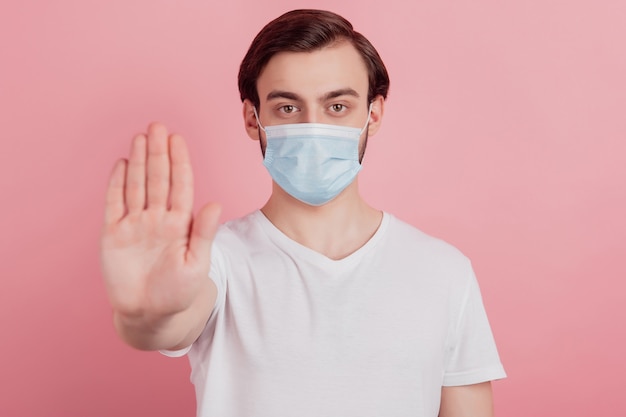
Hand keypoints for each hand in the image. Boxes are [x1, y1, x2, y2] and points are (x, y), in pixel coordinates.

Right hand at [101, 123, 220, 321]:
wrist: (150, 315)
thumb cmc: (179, 292)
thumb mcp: (197, 264)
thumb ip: (204, 233)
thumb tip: (215, 203)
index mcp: (179, 224)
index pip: (180, 186)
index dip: (179, 162)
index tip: (178, 140)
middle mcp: (157, 219)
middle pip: (157, 179)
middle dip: (158, 153)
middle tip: (158, 127)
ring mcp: (135, 224)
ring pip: (137, 185)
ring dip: (139, 161)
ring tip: (141, 137)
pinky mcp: (113, 234)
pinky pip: (114, 203)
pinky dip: (117, 183)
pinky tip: (123, 163)